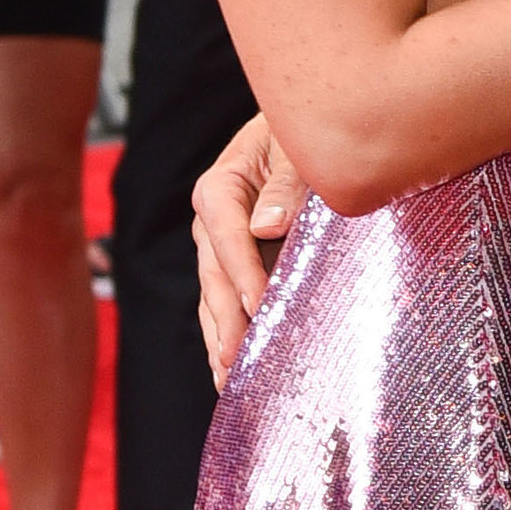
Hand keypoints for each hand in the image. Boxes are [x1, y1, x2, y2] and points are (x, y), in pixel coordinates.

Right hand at [194, 112, 304, 383]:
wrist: (300, 131)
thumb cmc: (299, 137)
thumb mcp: (294, 147)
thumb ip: (286, 182)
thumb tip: (267, 226)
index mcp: (220, 186)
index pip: (227, 234)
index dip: (243, 271)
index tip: (259, 304)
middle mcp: (211, 221)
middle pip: (214, 275)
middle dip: (226, 319)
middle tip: (236, 360)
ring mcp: (218, 246)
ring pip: (214, 297)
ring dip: (221, 337)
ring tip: (227, 378)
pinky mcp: (233, 264)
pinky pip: (225, 302)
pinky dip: (227, 334)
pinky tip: (230, 369)